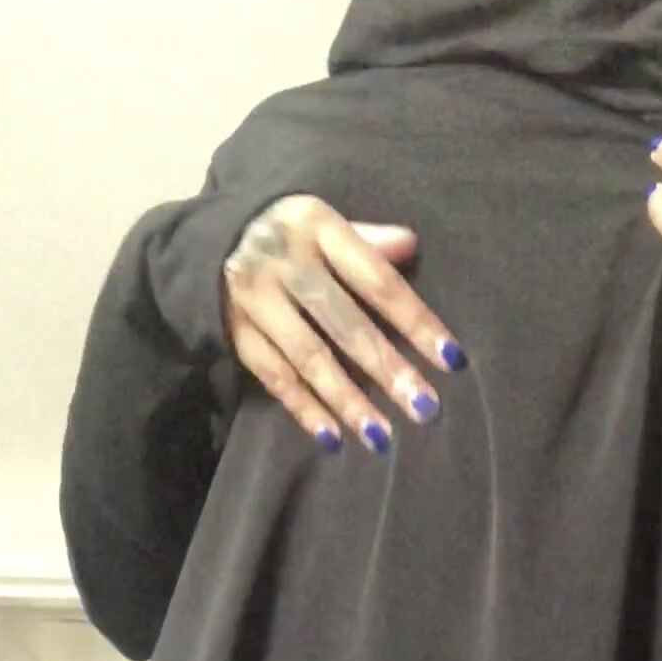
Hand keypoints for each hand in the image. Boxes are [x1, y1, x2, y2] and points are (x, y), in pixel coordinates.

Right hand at [222, 196, 466, 452]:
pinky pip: (274, 377)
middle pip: (343, 323)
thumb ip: (367, 240)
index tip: (451, 359)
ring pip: (308, 358)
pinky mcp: (236, 332)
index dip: (415, 320)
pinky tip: (333, 438)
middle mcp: (284, 262)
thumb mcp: (324, 222)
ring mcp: (256, 299)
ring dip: (347, 401)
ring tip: (382, 438)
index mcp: (316, 226)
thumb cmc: (290, 235)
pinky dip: (304, 409)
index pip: (375, 280)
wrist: (210, 240)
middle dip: (387, 369)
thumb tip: (412, 247)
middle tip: (425, 409)